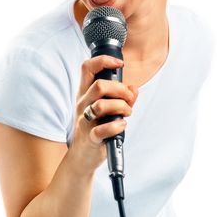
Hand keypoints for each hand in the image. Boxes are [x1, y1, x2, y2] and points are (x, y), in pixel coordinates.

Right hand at [69, 55, 137, 174]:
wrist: (83, 156)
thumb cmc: (96, 128)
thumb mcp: (107, 110)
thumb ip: (122, 98)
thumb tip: (134, 88)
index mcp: (85, 93)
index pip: (87, 68)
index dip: (103, 61)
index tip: (119, 63)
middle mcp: (82, 104)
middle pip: (99, 86)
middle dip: (120, 90)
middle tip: (129, 99)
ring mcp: (84, 120)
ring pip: (101, 105)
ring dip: (121, 107)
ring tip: (127, 113)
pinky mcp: (90, 137)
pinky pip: (104, 129)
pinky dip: (117, 126)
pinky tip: (122, 126)